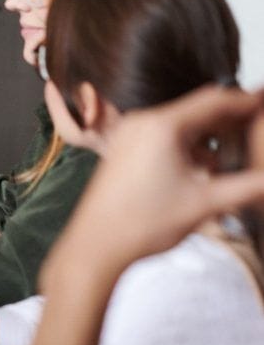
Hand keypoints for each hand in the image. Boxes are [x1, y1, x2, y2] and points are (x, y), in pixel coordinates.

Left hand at [42, 85, 263, 292]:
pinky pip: (164, 136)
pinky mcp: (125, 148)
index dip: (246, 101)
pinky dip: (189, 145)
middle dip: (231, 119)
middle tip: (257, 127)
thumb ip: (249, 186)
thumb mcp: (206, 203)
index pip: (215, 101)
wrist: (97, 243)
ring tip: (238, 148)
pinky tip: (207, 165)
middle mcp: (142, 122)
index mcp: (162, 126)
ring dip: (210, 135)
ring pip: (181, 124)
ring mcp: (130, 134)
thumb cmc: (142, 223)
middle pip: (198, 110)